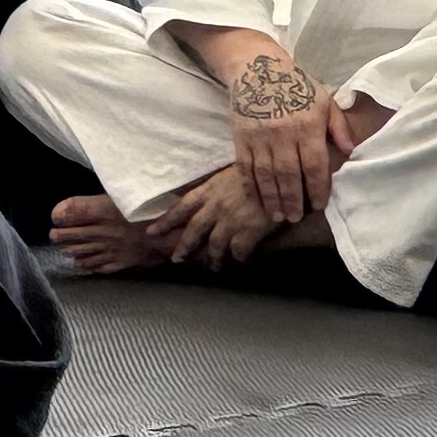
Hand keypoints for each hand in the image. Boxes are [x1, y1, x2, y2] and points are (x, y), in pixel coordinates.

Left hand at [149, 162, 281, 265]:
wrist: (284, 175)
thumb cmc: (264, 170)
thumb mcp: (236, 172)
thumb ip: (223, 187)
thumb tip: (215, 198)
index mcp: (211, 189)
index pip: (182, 206)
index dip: (166, 220)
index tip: (152, 231)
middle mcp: (216, 206)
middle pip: (193, 230)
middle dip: (183, 247)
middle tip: (176, 259)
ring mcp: (231, 220)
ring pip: (214, 245)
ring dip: (212, 258)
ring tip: (213, 267)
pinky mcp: (248, 231)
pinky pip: (238, 250)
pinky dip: (238, 257)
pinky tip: (239, 260)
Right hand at [219, 46, 344, 222]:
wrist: (257, 70)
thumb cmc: (297, 86)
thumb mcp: (324, 101)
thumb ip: (338, 127)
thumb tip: (352, 152)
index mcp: (307, 127)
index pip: (314, 165)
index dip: (318, 188)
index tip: (319, 205)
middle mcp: (283, 135)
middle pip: (289, 175)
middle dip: (292, 200)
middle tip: (294, 218)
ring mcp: (259, 138)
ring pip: (265, 175)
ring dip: (271, 198)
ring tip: (276, 216)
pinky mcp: (240, 138)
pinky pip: (244, 167)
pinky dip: (249, 186)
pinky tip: (255, 200)